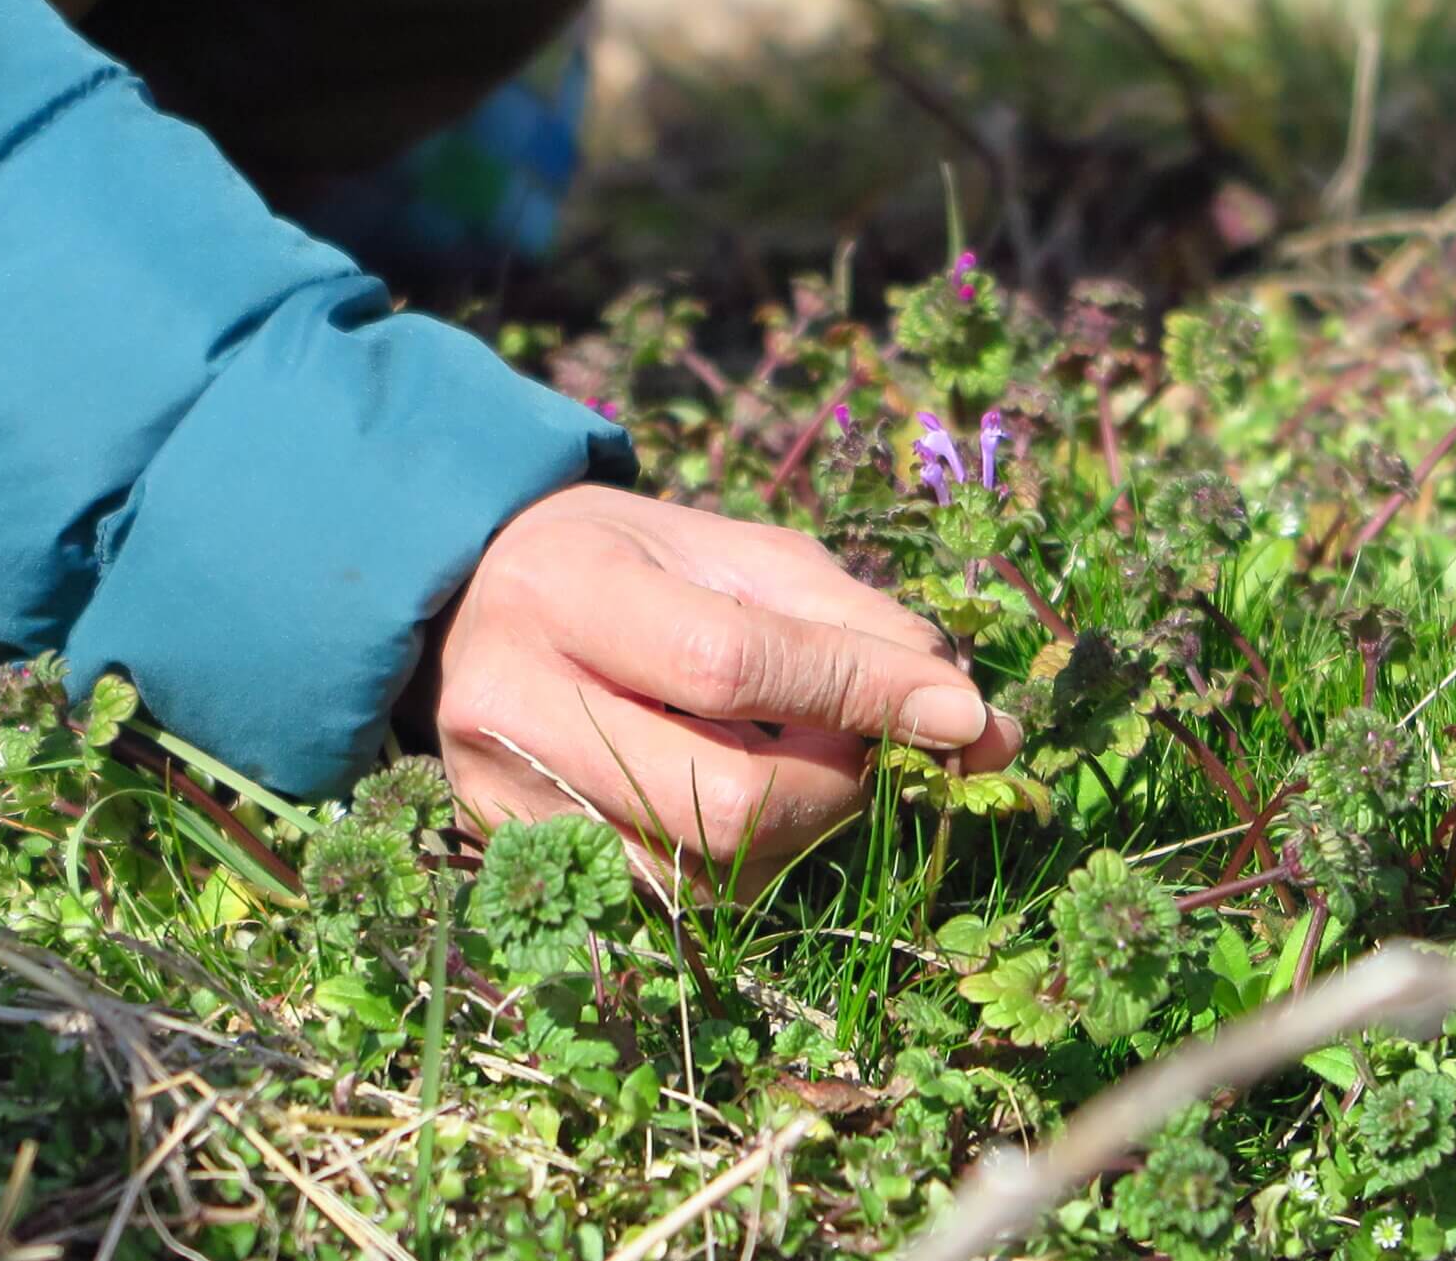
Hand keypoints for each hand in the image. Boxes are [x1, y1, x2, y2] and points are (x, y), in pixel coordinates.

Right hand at [417, 485, 1020, 895]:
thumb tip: (980, 729)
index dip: (859, 695)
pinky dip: (744, 862)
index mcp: (567, 589)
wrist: (475, 606)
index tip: (963, 716)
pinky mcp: (516, 864)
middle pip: (719, 800)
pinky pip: (675, 901)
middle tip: (867, 748)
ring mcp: (505, 799)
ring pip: (704, 874)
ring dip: (796, 833)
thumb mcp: (740, 555)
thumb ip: (858, 627)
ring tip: (794, 762)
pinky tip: (739, 797)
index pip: (730, 665)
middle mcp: (514, 702)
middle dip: (835, 789)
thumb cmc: (635, 568)